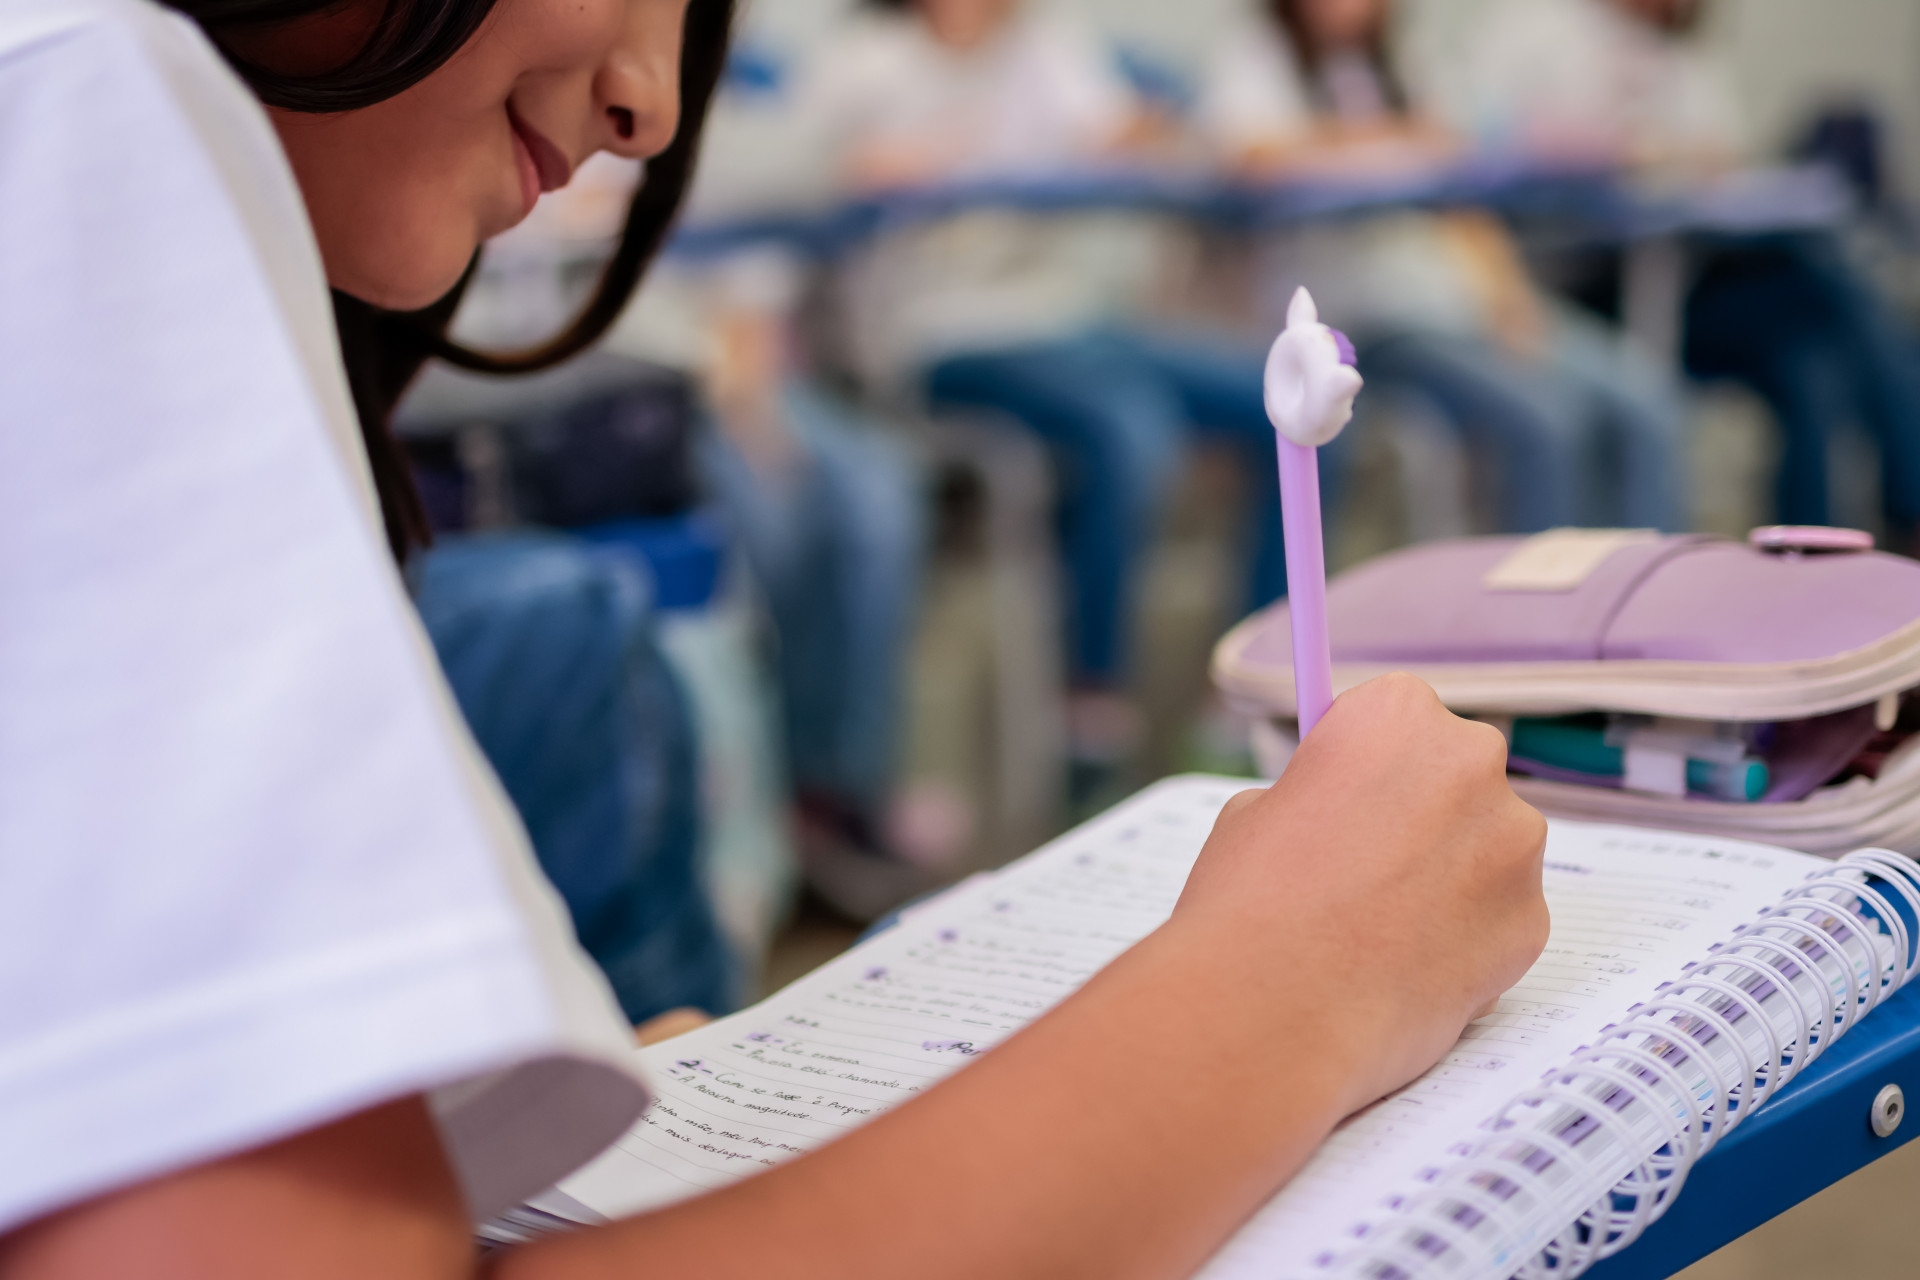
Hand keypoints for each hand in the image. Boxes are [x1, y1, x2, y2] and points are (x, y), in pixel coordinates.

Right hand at [1168, 674, 1547, 1113]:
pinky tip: (1406, 964)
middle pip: (1457, 771)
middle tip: (1365, 863)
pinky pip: (1502, 915)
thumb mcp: (1255, 810)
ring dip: (1450, 873)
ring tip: (1378, 926)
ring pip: (1489, 845)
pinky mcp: (1532, 921)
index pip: (1401, 713)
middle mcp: (1471, 761)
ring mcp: (1514, 844)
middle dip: (1423, 810)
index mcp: (1395, 715)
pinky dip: (1465, 937)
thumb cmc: (1249, 905)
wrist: (1275, 1011)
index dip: (1370, 761)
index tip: (1352, 793)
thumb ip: (1320, 791)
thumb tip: (1347, 809)